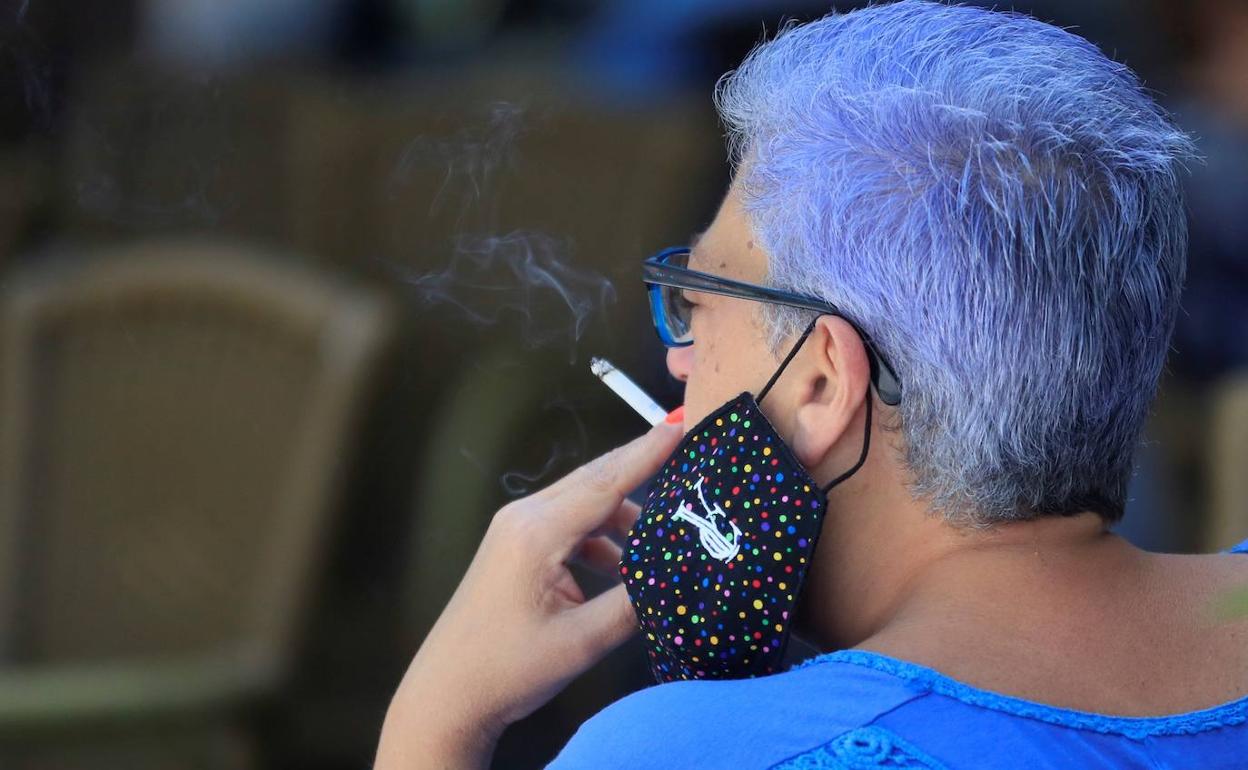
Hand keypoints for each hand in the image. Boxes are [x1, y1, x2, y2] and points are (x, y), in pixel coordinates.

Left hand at [375, 415, 684, 768]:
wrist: (447, 697)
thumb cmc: (506, 670)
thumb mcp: (581, 641)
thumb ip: (633, 603)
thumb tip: (678, 576)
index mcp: (537, 533)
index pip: (605, 483)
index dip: (648, 454)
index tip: (680, 424)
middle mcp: (523, 518)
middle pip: (594, 481)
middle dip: (640, 468)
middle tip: (686, 454)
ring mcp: (515, 530)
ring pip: (583, 505)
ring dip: (622, 518)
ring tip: (662, 539)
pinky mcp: (516, 547)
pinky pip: (569, 526)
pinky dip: (601, 539)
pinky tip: (623, 569)